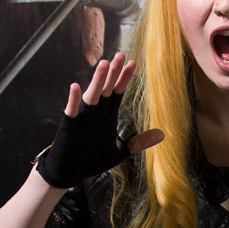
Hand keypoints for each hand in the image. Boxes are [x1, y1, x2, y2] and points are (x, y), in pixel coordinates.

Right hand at [36, 53, 163, 187]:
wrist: (69, 172)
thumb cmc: (92, 161)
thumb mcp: (118, 152)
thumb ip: (136, 143)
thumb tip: (158, 135)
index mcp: (107, 116)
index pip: (117, 93)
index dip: (125, 79)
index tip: (133, 63)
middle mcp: (95, 113)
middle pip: (106, 89)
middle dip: (113, 73)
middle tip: (121, 55)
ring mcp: (82, 119)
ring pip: (91, 96)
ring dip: (97, 81)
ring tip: (104, 64)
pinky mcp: (69, 127)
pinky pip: (71, 112)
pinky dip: (73, 101)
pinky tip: (75, 87)